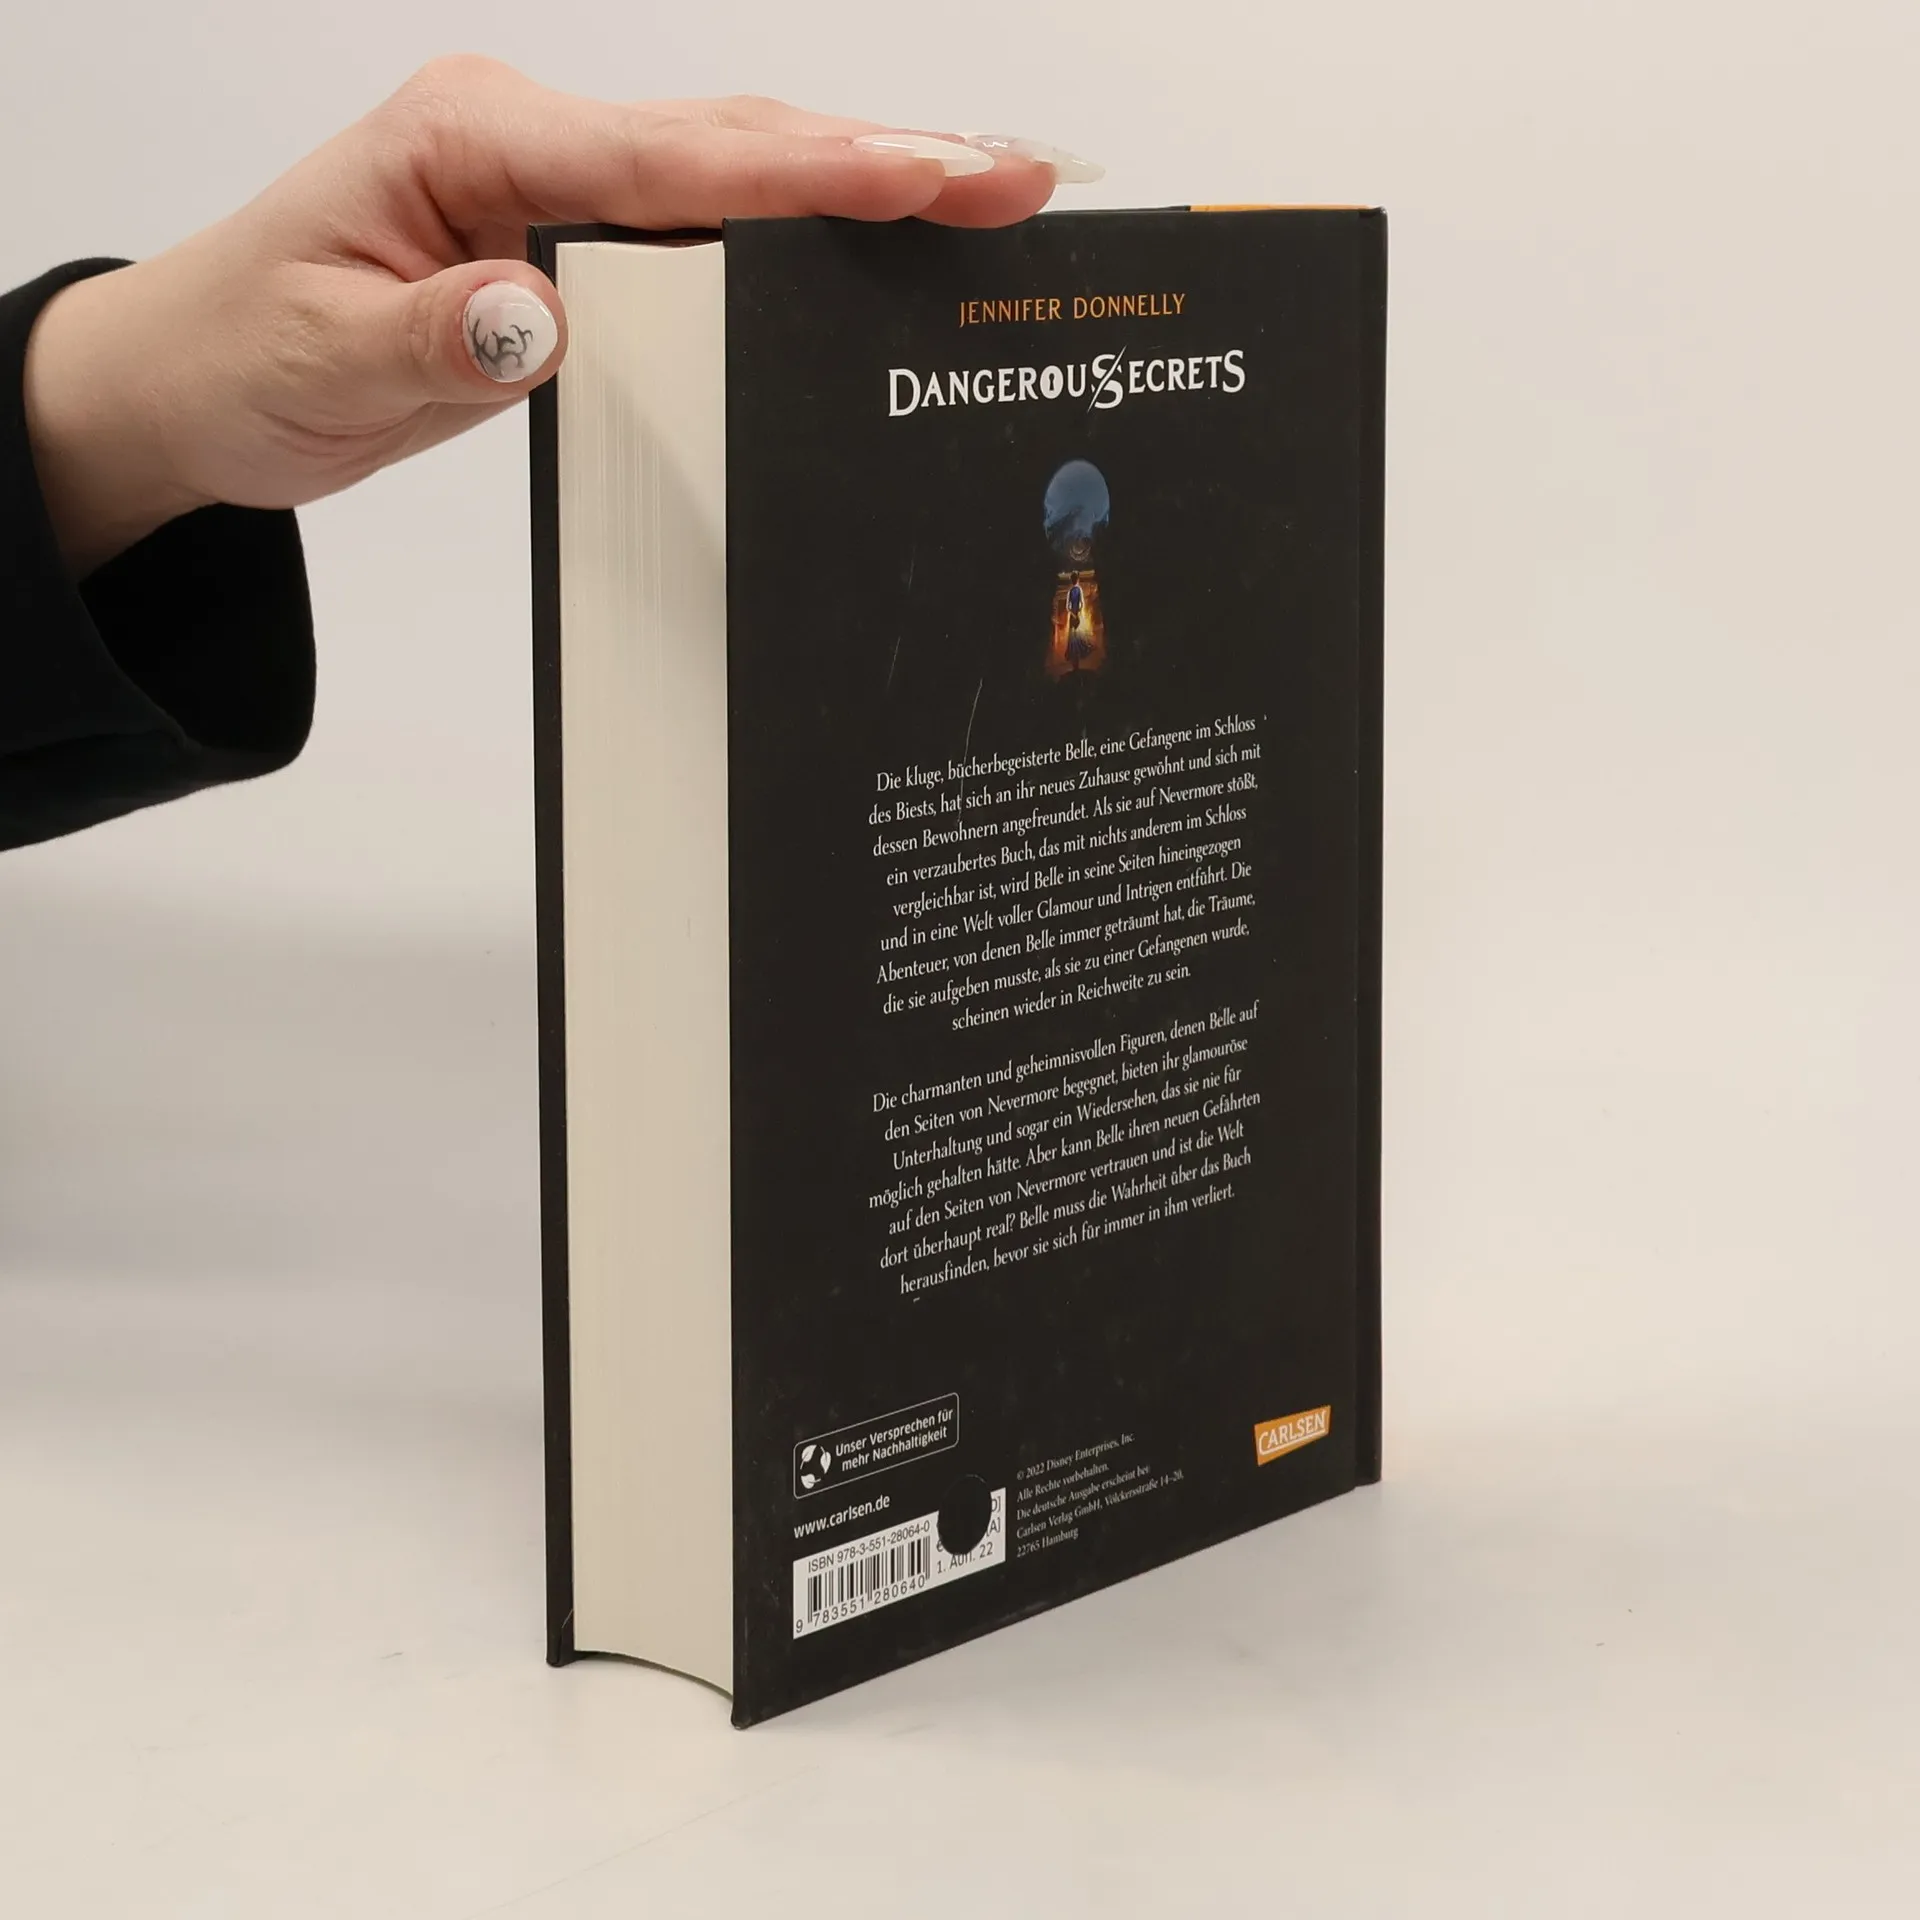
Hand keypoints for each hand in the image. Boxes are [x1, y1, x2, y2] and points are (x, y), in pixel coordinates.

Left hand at [22, 58, 1095, 574]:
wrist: (192, 376)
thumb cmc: (243, 352)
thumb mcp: (323, 362)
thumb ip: (436, 338)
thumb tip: (541, 313)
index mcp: (472, 140)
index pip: (672, 155)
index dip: (810, 170)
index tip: (928, 176)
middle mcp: (527, 140)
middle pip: (733, 139)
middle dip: (884, 155)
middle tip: (1019, 178)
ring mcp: (554, 184)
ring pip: (735, 168)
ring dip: (860, 179)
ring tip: (987, 195)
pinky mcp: (570, 239)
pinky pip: (707, 224)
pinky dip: (800, 226)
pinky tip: (870, 242)